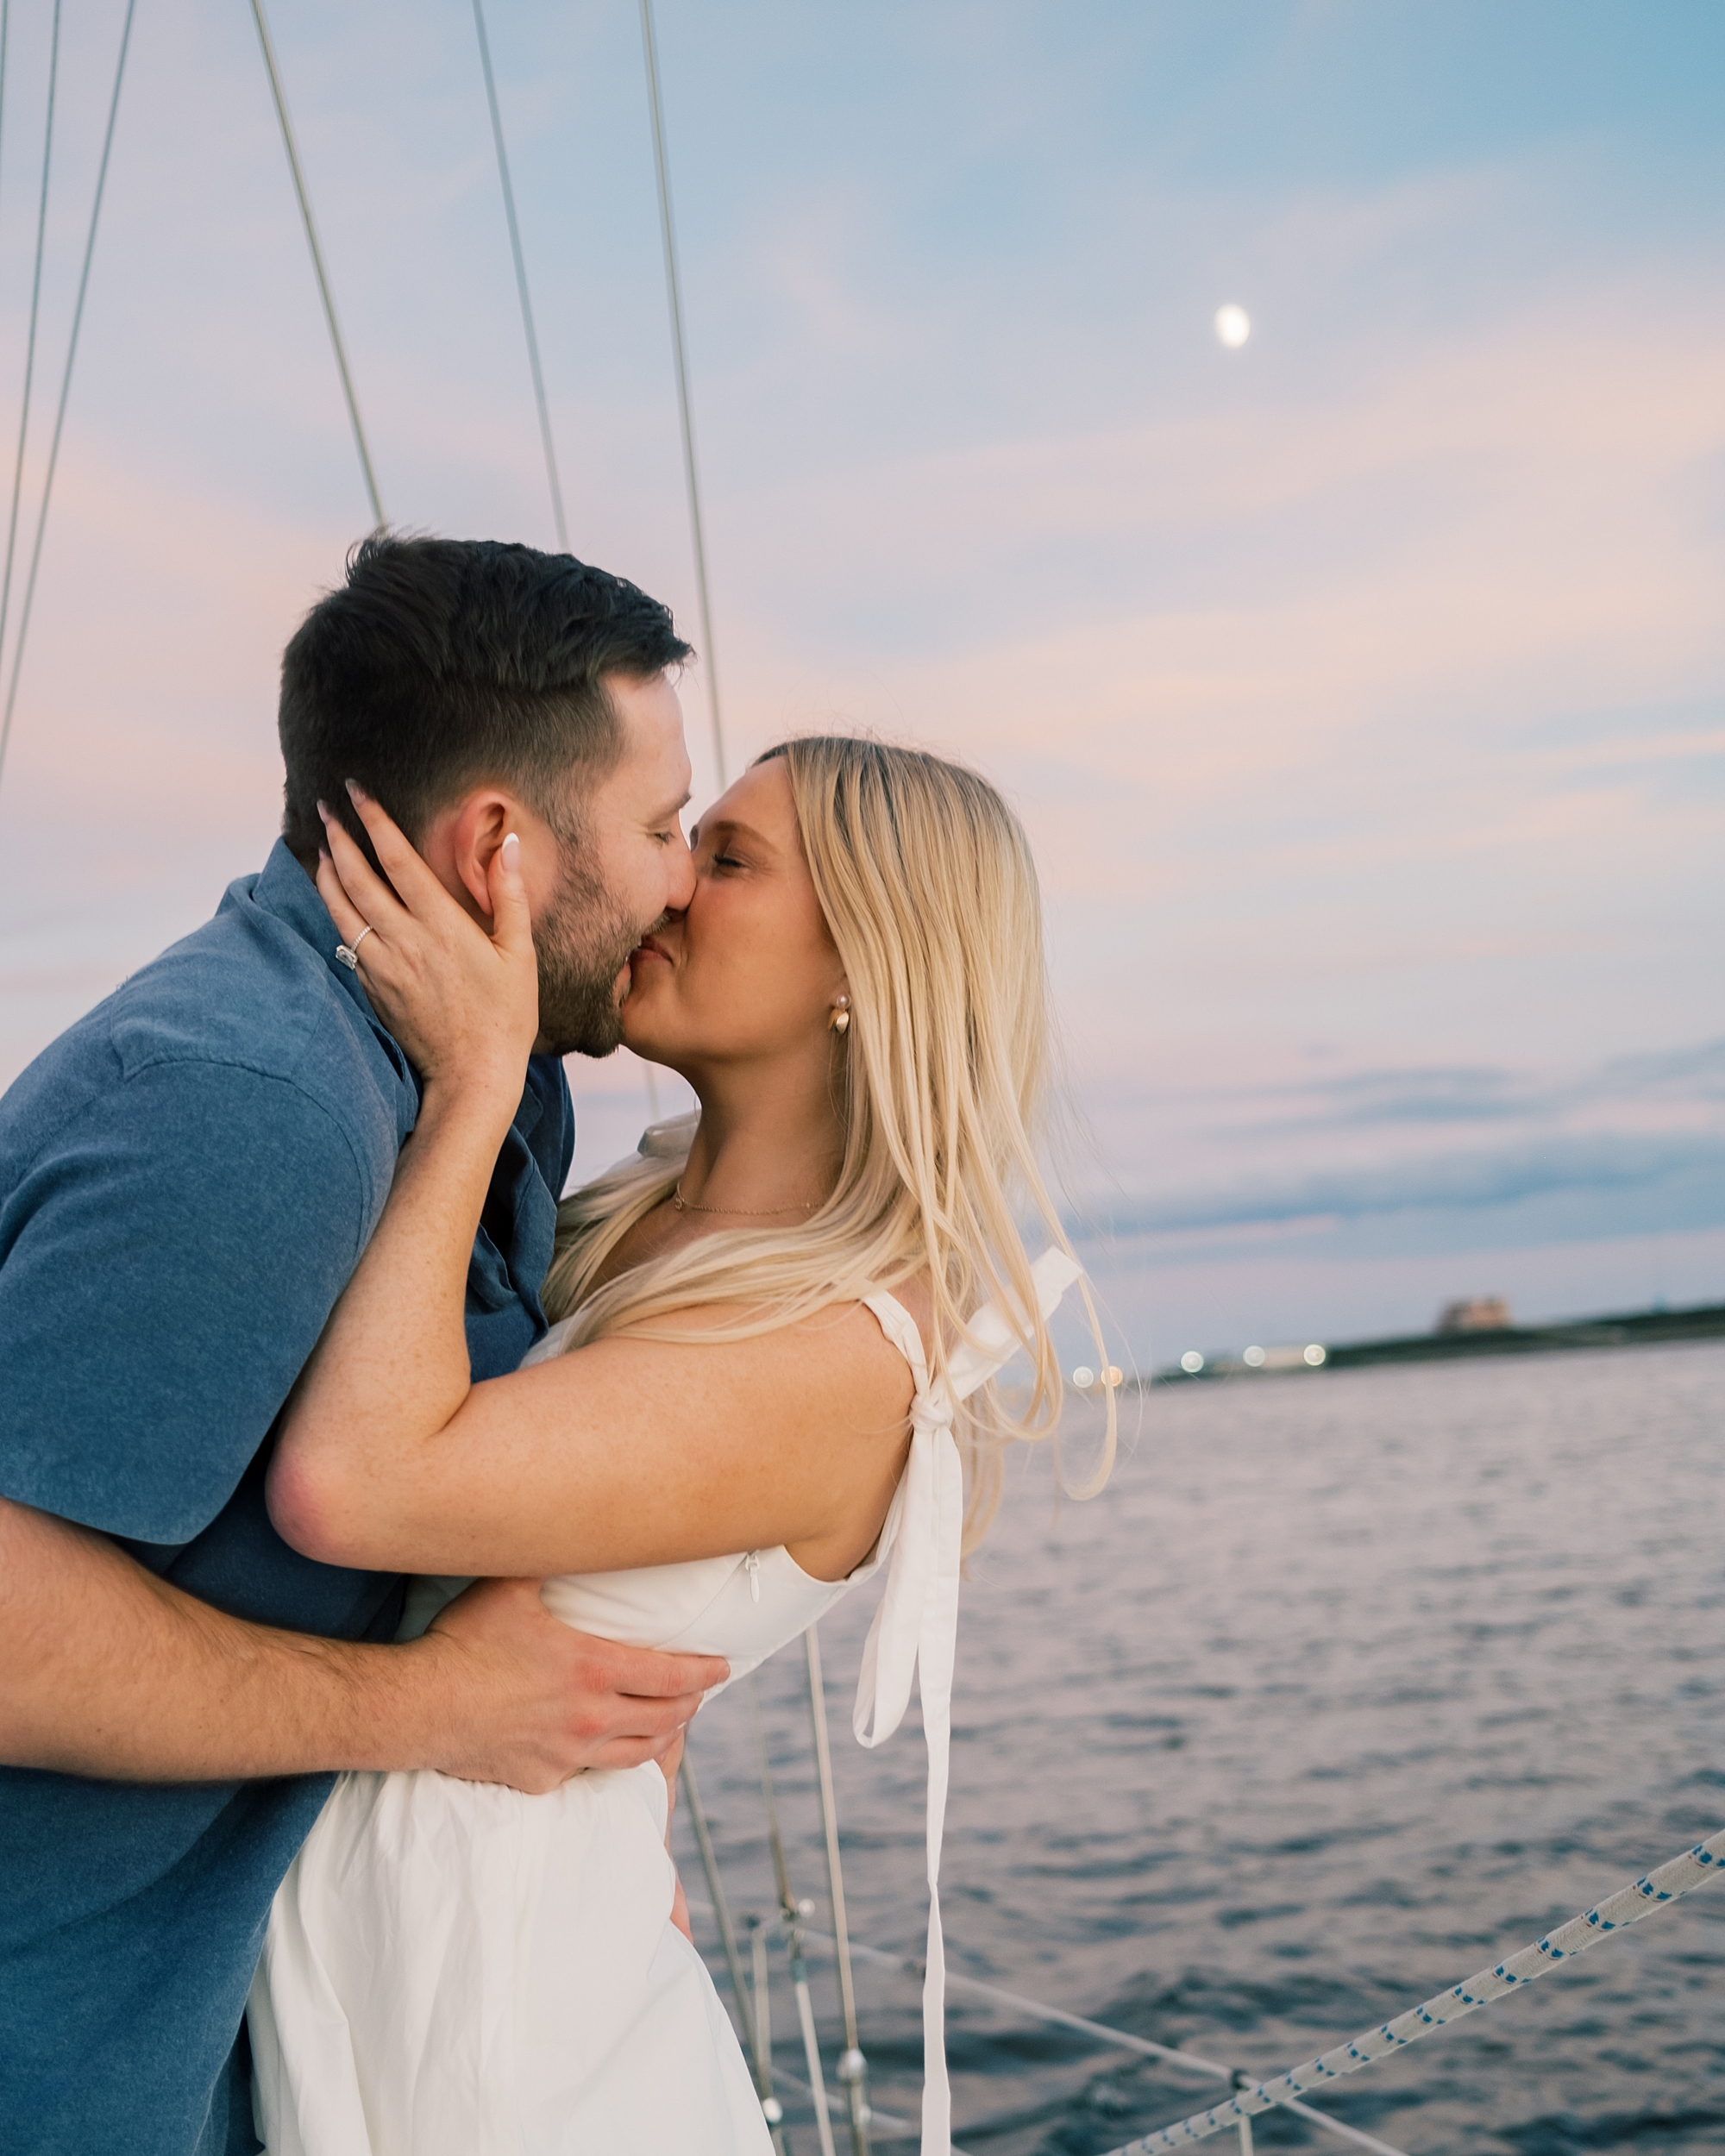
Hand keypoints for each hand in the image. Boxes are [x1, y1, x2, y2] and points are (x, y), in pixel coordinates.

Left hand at [316, 783, 538, 1103]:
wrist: (473, 1075)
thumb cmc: (506, 1016)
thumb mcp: (520, 953)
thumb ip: (509, 895)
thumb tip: (507, 844)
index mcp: (443, 925)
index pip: (398, 860)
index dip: (374, 822)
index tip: (357, 793)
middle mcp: (406, 941)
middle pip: (358, 879)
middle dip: (338, 839)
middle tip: (325, 810)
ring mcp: (384, 966)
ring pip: (342, 910)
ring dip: (327, 875)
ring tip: (320, 849)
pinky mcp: (374, 988)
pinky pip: (347, 942)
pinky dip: (335, 913)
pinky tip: (334, 902)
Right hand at [412, 1577, 727, 1792]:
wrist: (420, 1707)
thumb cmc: (465, 1641)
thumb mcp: (511, 1587)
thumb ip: (548, 1557)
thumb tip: (571, 1523)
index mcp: (594, 1669)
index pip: (673, 1676)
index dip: (706, 1672)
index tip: (723, 1667)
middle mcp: (591, 1717)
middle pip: (665, 1718)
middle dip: (691, 1705)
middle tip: (700, 1694)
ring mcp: (567, 1754)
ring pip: (636, 1755)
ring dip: (663, 1738)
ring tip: (672, 1726)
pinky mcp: (541, 1778)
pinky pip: (587, 1773)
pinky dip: (608, 1760)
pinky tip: (610, 1749)